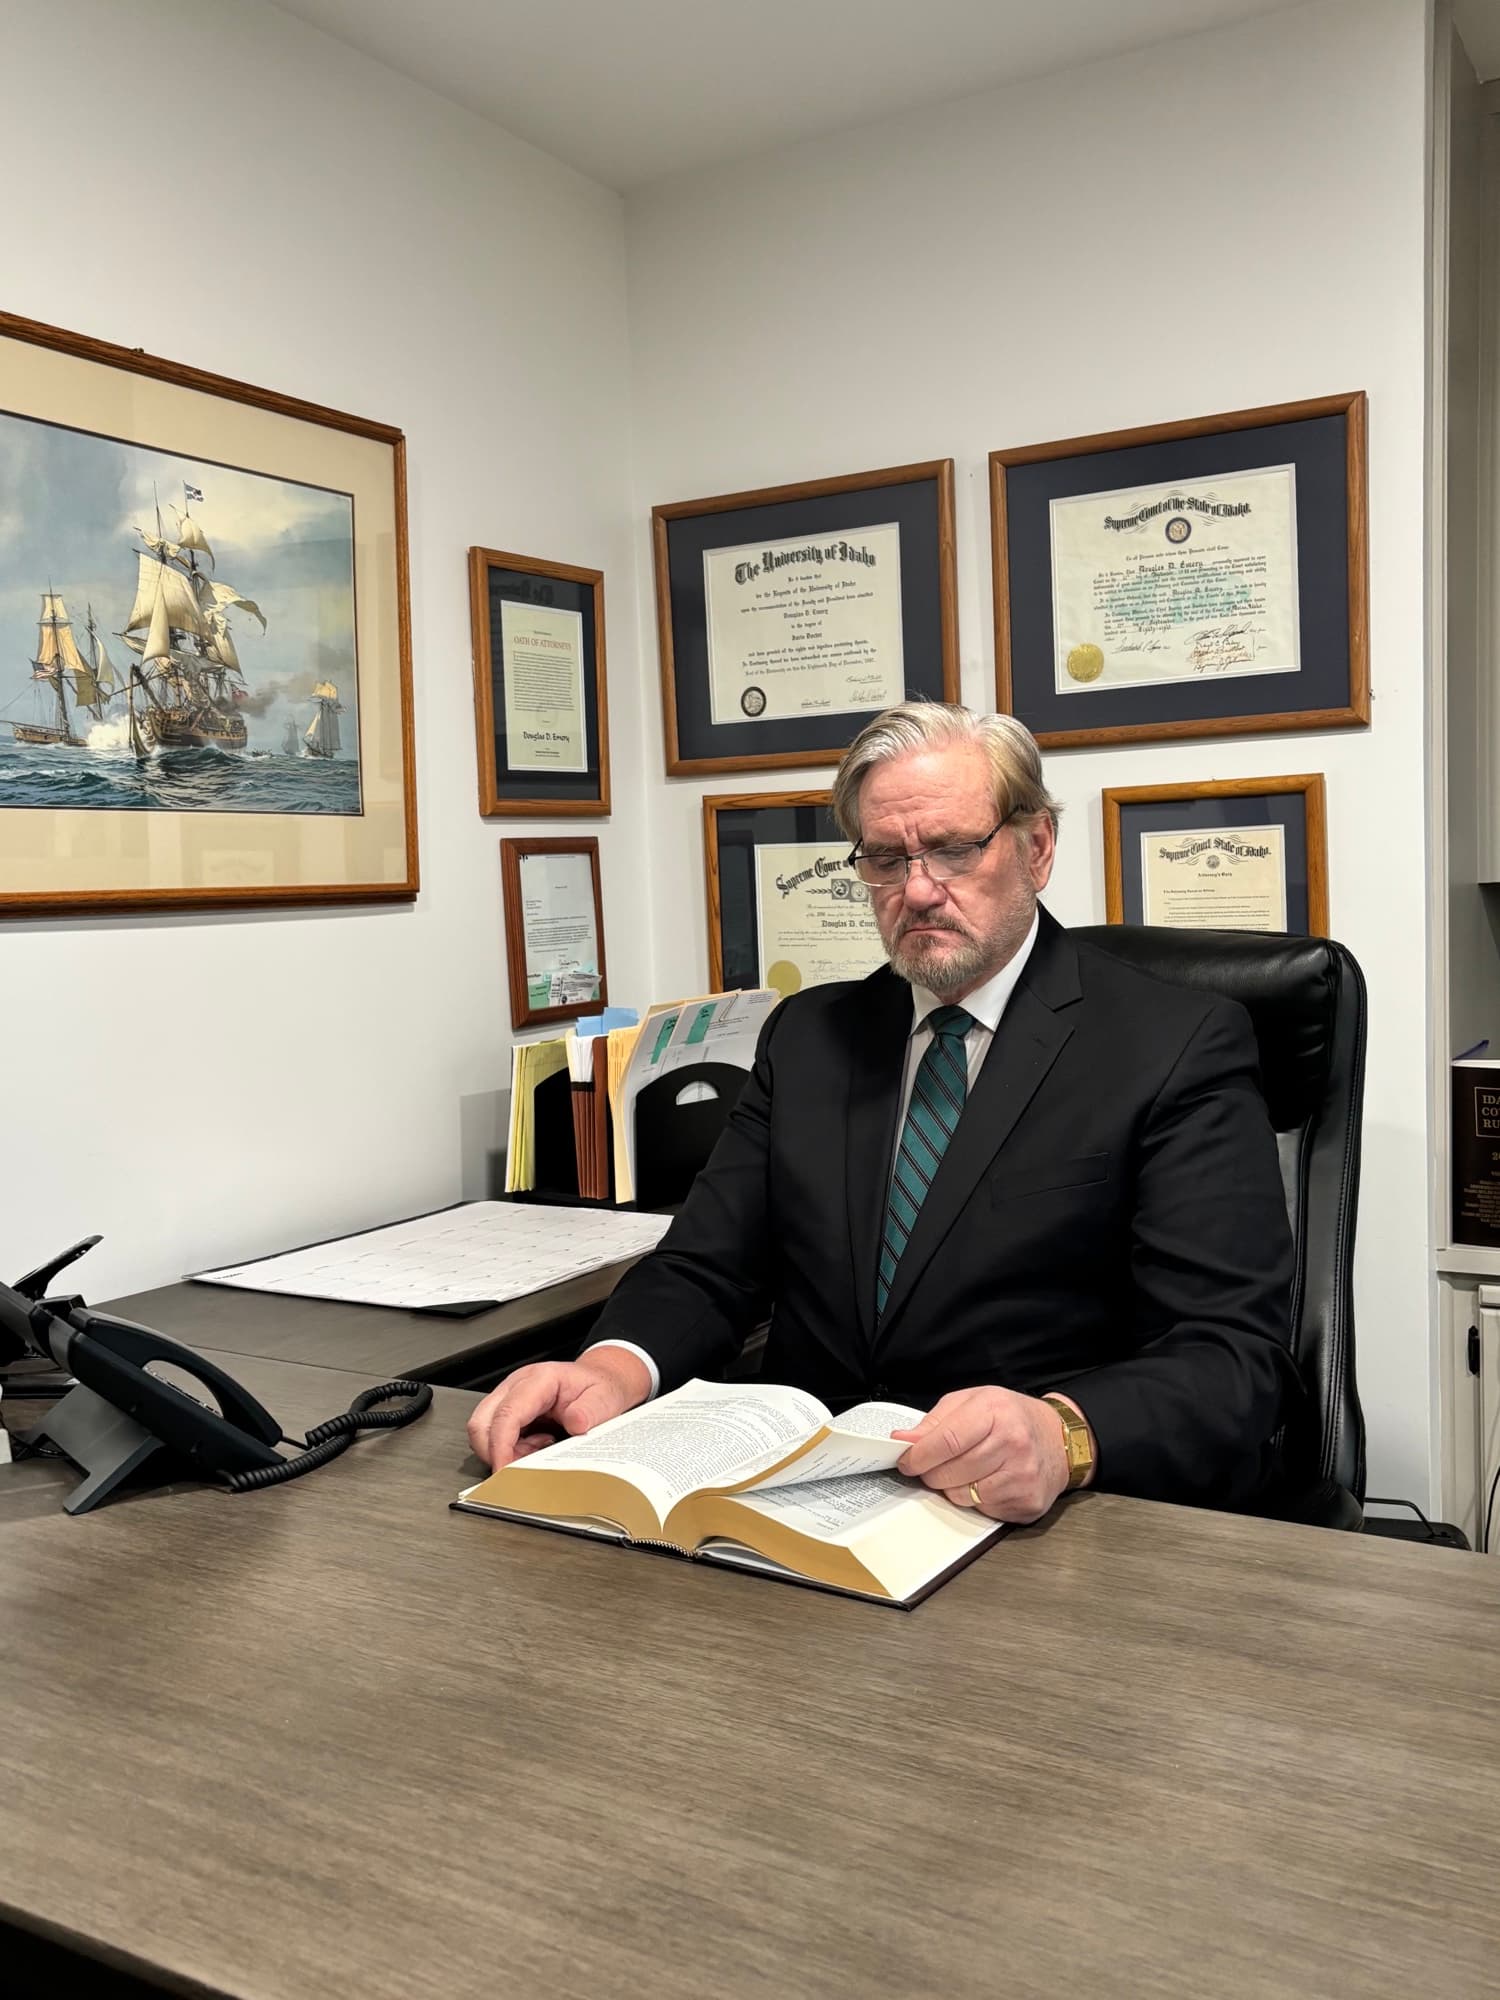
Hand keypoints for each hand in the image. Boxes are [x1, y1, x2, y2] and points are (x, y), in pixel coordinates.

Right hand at [466, 1346, 651, 1468]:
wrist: (600, 1380)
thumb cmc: (598, 1388)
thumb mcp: (605, 1399)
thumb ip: (591, 1411)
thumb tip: (576, 1423)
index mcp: (539, 1379)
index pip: (507, 1413)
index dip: (501, 1446)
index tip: (505, 1471)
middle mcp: (517, 1385)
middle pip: (482, 1422)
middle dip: (494, 1452)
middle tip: (520, 1470)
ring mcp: (510, 1397)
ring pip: (484, 1431)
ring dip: (504, 1451)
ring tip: (536, 1452)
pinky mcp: (509, 1410)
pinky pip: (495, 1435)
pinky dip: (510, 1450)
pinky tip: (535, 1448)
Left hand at [892, 1386, 1081, 1523]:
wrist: (1060, 1441)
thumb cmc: (1012, 1418)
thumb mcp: (974, 1402)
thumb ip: (936, 1420)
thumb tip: (903, 1441)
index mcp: (996, 1412)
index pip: (946, 1440)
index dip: (919, 1455)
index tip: (905, 1461)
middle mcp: (1013, 1444)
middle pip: (950, 1472)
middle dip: (932, 1473)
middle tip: (934, 1466)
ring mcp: (1022, 1477)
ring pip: (961, 1496)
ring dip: (953, 1487)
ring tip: (966, 1470)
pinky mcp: (1027, 1503)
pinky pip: (981, 1510)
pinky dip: (975, 1500)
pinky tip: (988, 1482)